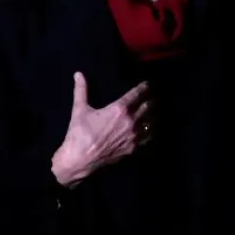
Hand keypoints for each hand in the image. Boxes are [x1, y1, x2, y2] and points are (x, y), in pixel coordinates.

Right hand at [51, 73, 150, 187]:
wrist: (80, 160)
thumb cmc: (79, 133)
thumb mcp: (80, 109)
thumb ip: (81, 90)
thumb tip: (78, 73)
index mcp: (119, 109)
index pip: (137, 94)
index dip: (144, 87)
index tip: (148, 84)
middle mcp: (130, 121)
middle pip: (148, 107)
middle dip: (151, 101)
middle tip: (154, 97)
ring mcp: (133, 137)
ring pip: (151, 123)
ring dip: (154, 116)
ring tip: (156, 112)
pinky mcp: (133, 149)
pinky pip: (148, 139)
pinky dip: (151, 133)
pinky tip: (151, 131)